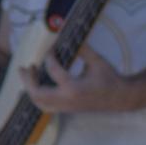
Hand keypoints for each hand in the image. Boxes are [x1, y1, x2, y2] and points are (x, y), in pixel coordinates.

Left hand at [23, 46, 142, 112]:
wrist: (121, 98)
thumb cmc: (110, 78)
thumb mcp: (97, 61)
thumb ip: (82, 50)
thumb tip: (69, 35)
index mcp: (74, 88)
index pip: (52, 70)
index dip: (48, 57)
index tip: (50, 49)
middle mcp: (67, 100)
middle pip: (37, 93)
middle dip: (28, 80)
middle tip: (25, 67)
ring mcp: (66, 107)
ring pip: (39, 103)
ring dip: (30, 89)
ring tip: (28, 75)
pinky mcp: (67, 109)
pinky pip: (46, 106)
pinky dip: (37, 97)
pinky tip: (36, 84)